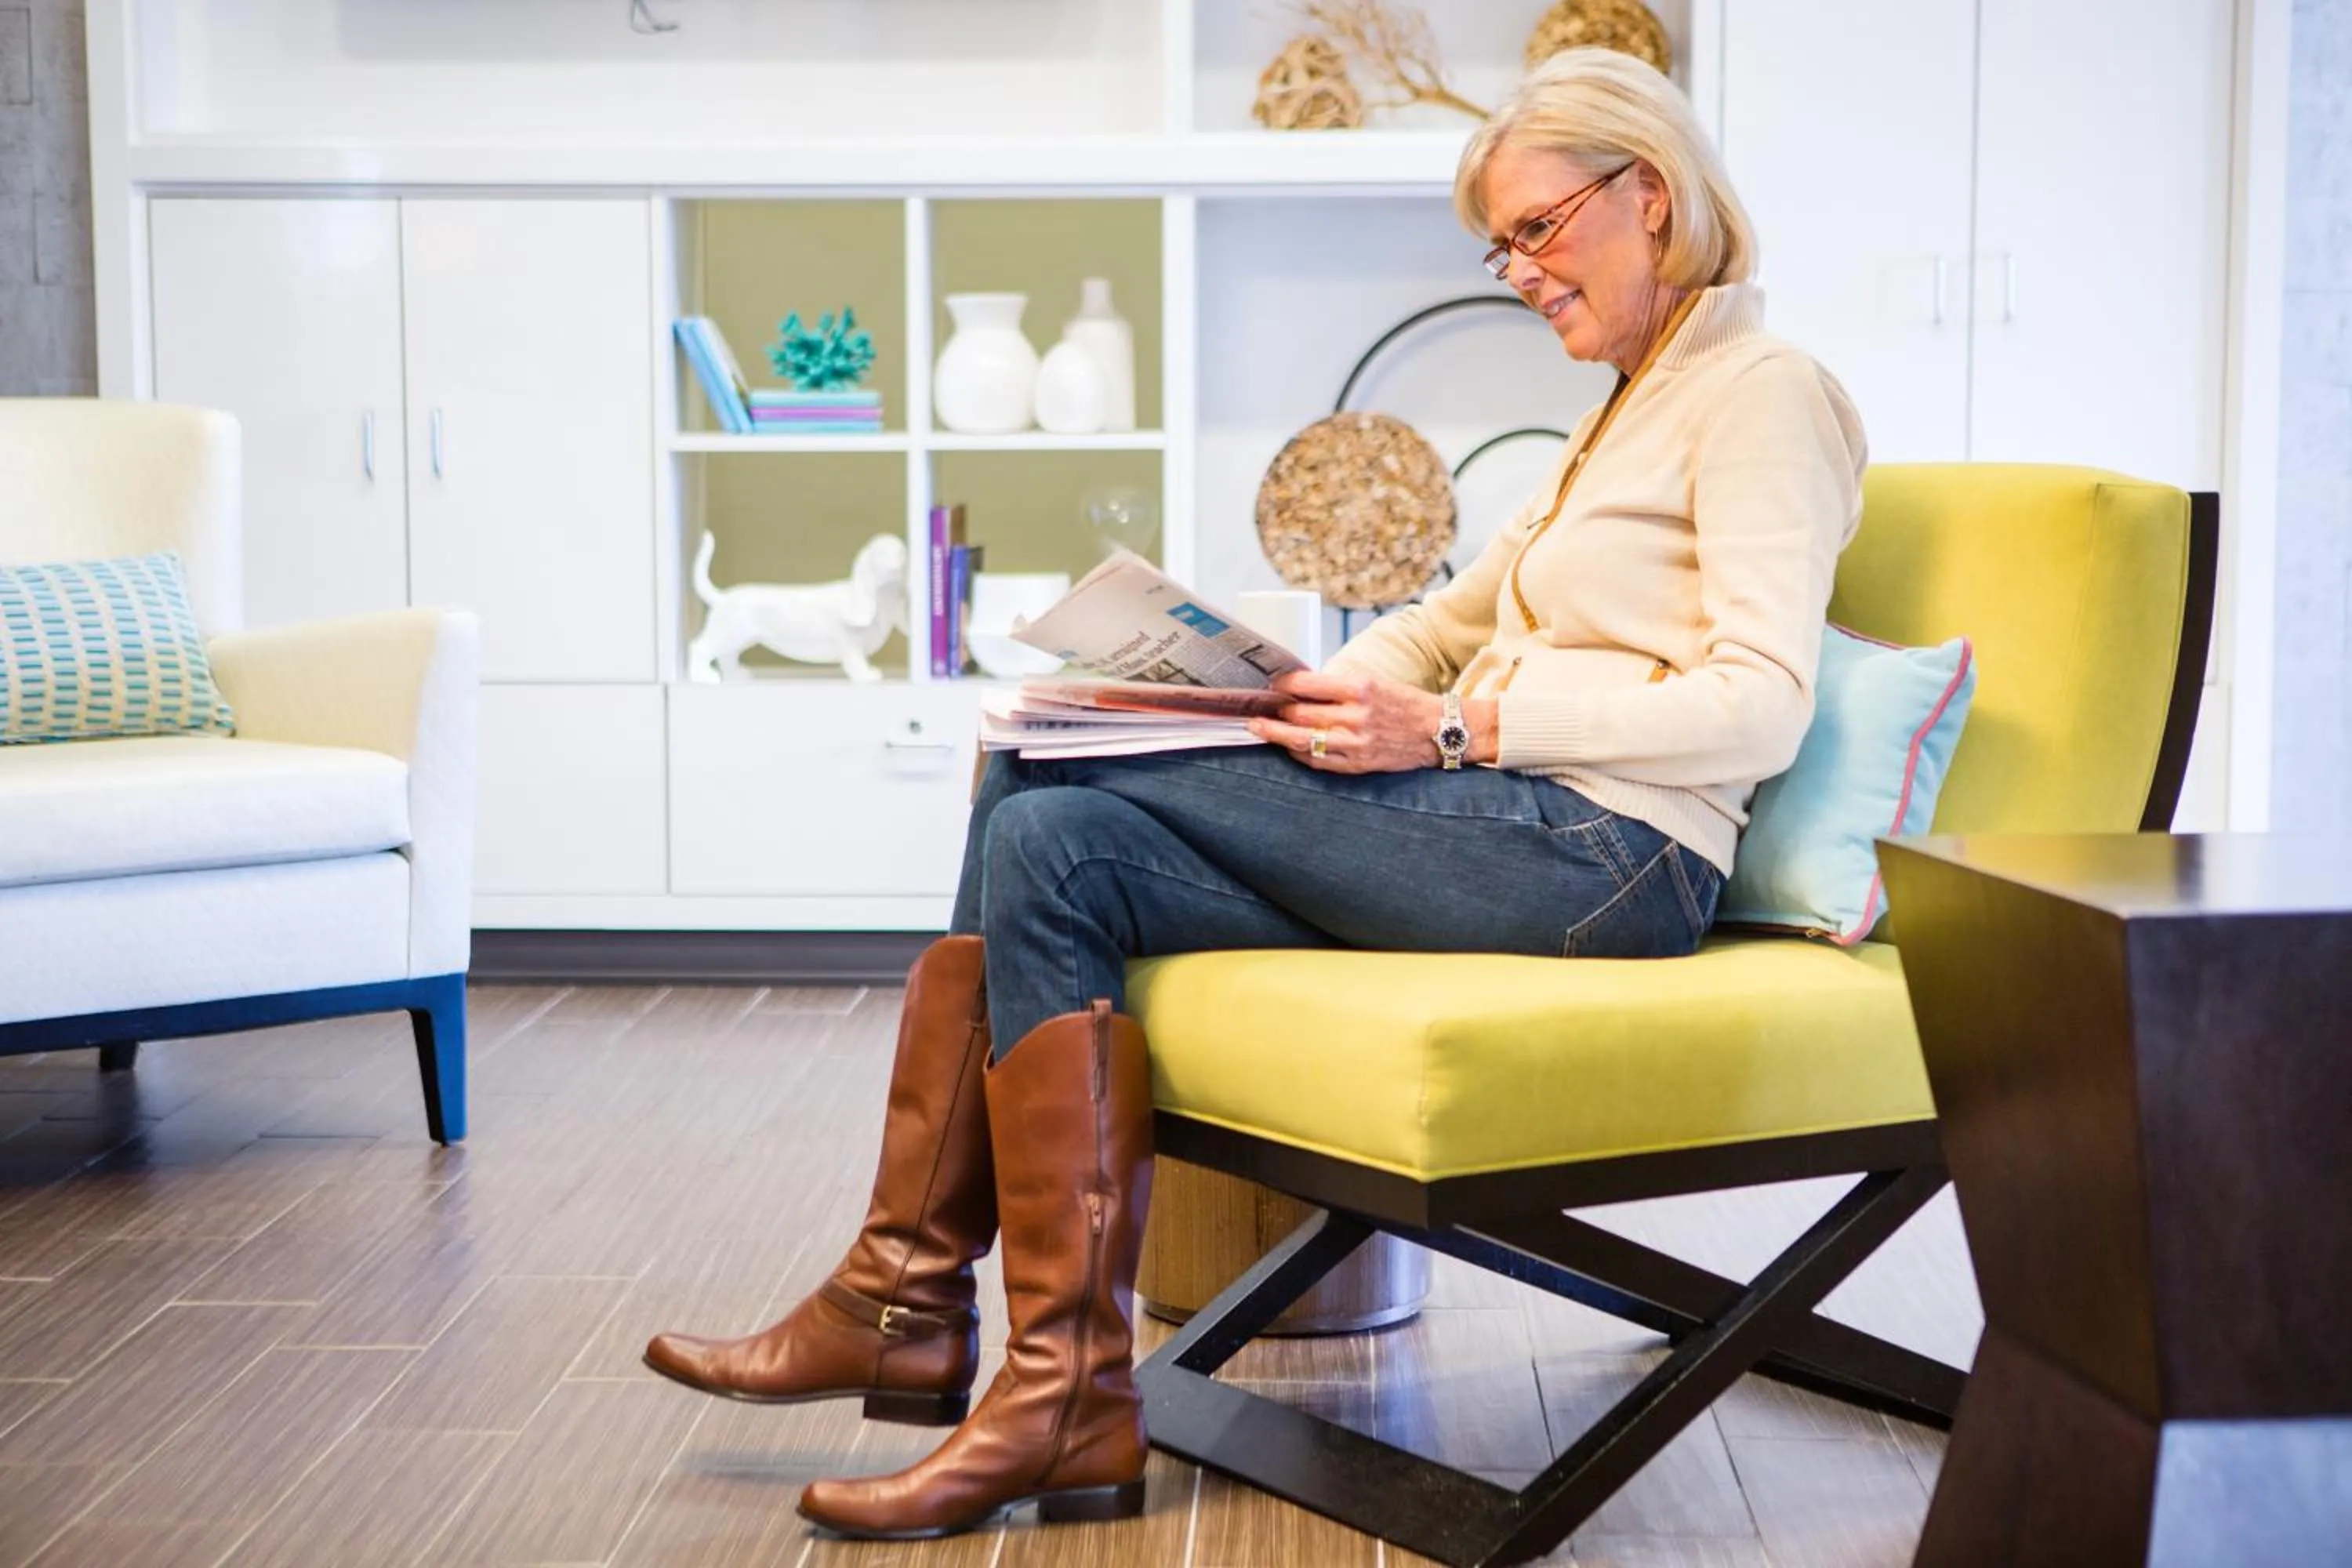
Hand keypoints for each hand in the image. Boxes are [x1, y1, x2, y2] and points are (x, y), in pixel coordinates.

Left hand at [1247, 670, 1444, 773]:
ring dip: (1275, 733)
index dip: (1283, 683)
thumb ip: (1338, 686)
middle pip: (1299, 713)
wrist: (1439, 731)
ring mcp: (1355, 743)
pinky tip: (1287, 746)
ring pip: (1301, 739)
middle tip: (1259, 705)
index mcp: (1360, 688)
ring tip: (1258, 728)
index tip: (1271, 683)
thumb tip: (1300, 687)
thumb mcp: (1374, 682)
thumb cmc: (1404, 703)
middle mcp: (1356, 716)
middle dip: (1276, 708)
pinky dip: (1298, 753)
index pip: (1307, 684)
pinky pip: (1317, 761)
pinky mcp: (1357, 764)